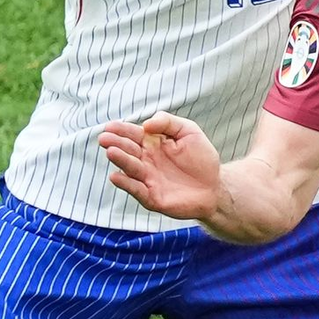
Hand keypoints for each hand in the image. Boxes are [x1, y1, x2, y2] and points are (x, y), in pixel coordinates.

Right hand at [100, 112, 221, 220]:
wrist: (214, 186)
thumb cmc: (200, 157)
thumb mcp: (188, 131)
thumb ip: (168, 122)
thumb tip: (146, 124)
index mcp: (152, 143)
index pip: (134, 134)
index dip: (122, 130)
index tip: (110, 126)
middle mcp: (146, 161)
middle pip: (129, 150)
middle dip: (116, 143)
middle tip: (104, 138)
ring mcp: (147, 179)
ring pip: (131, 168)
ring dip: (120, 160)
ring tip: (111, 152)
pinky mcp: (152, 197)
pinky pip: (137, 190)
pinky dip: (127, 184)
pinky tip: (116, 176)